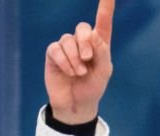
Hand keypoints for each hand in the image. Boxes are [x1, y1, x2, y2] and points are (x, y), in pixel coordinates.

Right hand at [45, 0, 114, 124]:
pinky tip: (70, 72)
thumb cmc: (93, 87)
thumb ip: (102, 52)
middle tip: (87, 59)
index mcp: (100, 45)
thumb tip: (93, 34)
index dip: (105, 7)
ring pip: (68, 40)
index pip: (103, 22)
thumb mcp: (104, 72)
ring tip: (79, 73)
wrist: (77, 103)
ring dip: (75, 58)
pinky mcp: (54, 54)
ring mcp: (67, 47)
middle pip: (83, 28)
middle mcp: (83, 42)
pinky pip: (56, 49)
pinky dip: (65, 62)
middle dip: (86, 43)